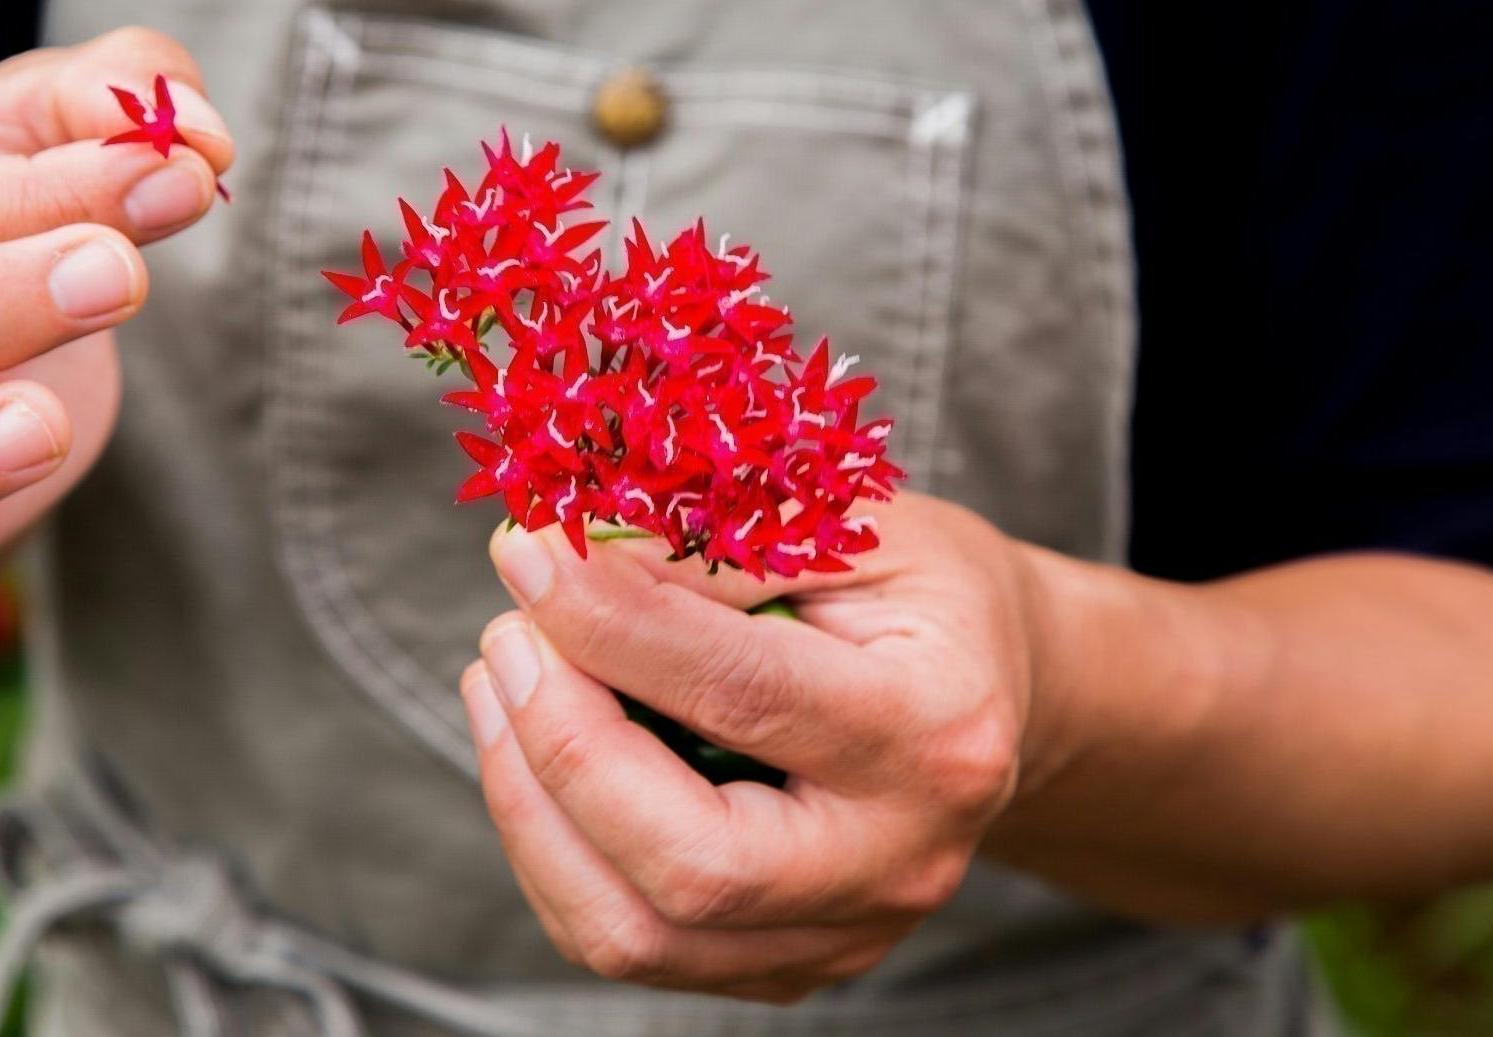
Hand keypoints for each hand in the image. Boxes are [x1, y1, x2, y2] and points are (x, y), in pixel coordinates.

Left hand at [465, 493, 1043, 1001]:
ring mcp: (844, 934)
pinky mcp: (784, 966)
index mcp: (936, 730)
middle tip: (508, 637)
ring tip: (501, 679)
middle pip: (691, 861)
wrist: (991, 693)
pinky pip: (627, 941)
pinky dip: (551, 847)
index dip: (612, 623)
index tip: (526, 554)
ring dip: (530, 803)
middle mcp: (899, 860)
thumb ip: (718, 545)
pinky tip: (533, 751)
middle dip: (563, 745)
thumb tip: (568, 556)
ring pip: (635, 930)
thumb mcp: (848, 525)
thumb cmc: (918, 592)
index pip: (746, 691)